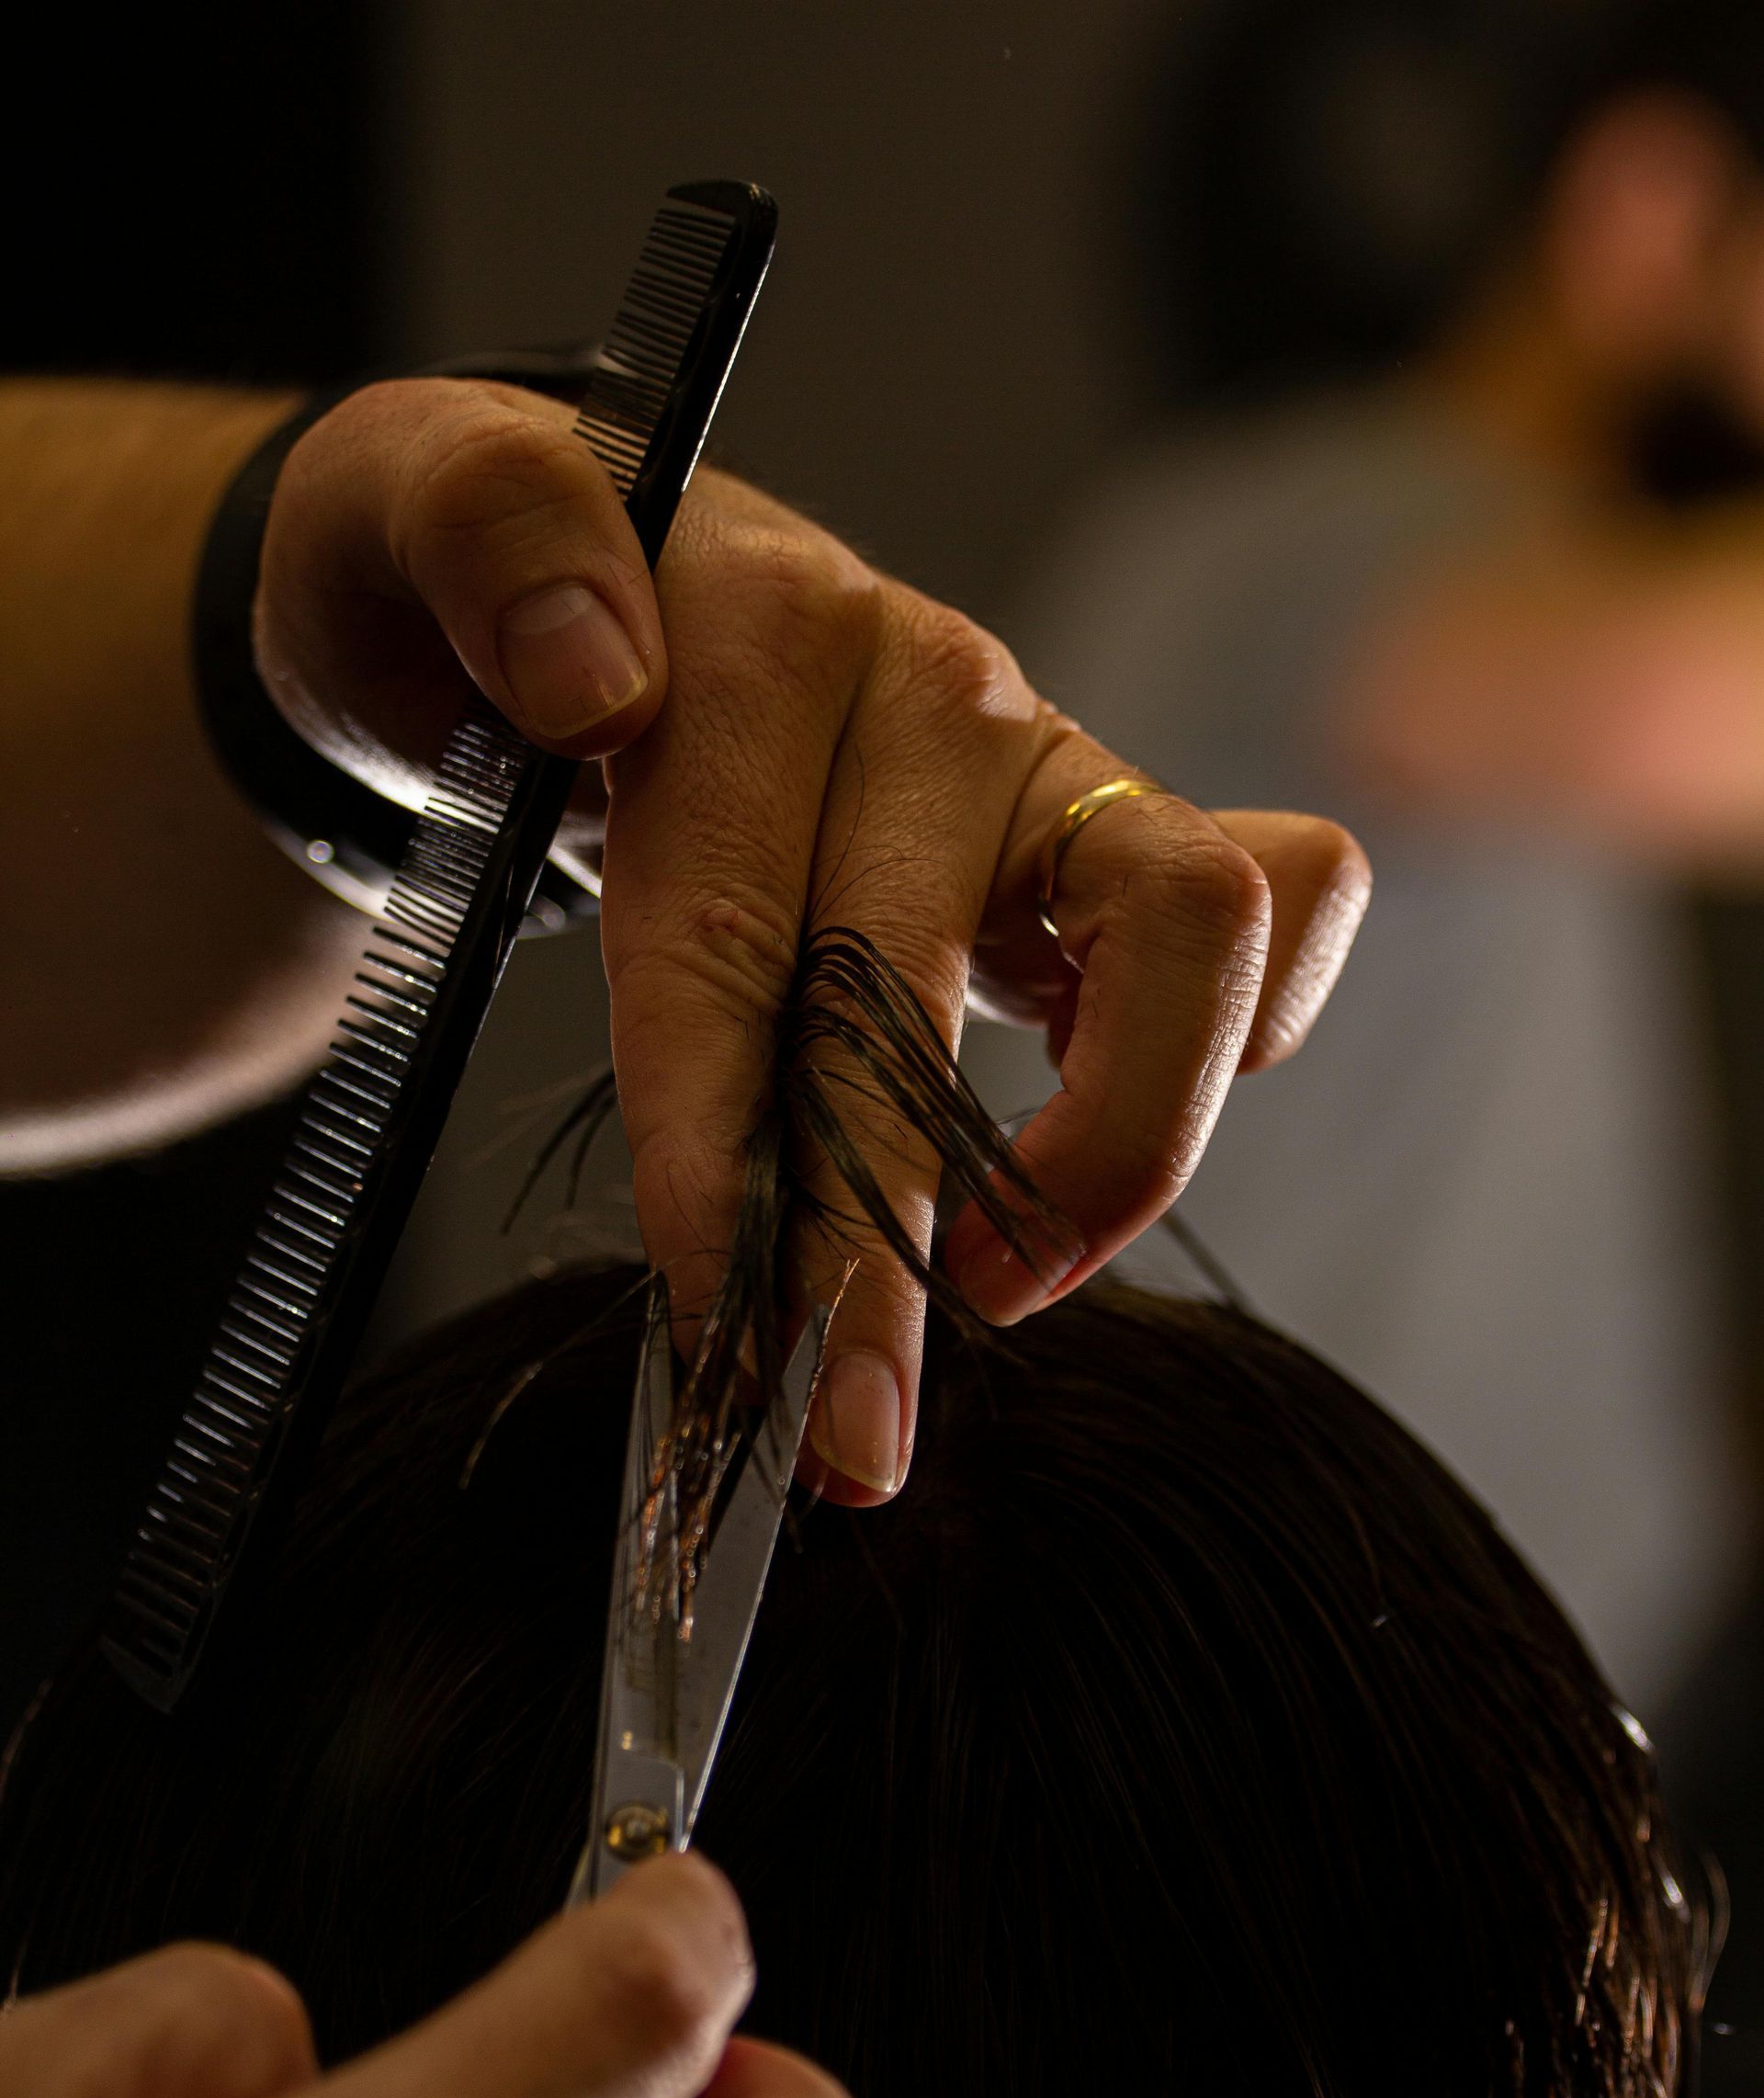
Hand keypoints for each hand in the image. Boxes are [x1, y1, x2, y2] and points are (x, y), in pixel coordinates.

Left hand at [258, 380, 1369, 1499]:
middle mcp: (926, 687)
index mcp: (753, 630)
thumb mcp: (404, 527)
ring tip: (991, 1291)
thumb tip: (594, 679)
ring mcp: (1043, 760)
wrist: (576, 596)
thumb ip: (478, 532)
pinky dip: (1229, 1045)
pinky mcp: (1111, 834)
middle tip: (848, 1436)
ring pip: (1184, 925)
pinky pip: (1282, 904)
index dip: (725, 1148)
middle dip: (882, 1235)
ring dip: (1108, 1150)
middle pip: (932, 976)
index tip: (716, 1328)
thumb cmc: (480, 624)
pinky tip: (1092, 1157)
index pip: (738, 923)